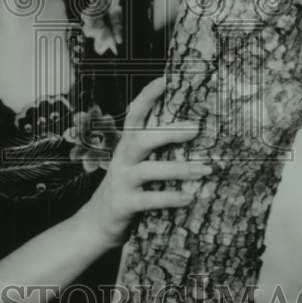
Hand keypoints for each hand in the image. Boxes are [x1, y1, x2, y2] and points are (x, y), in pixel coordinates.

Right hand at [73, 77, 211, 250]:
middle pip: (142, 138)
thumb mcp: (135, 163)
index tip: (165, 79)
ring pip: (148, 169)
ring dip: (178, 169)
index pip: (135, 115)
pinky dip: (169, 197)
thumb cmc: (126, 187)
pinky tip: (189, 198)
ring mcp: (121, 181)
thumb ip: (154, 147)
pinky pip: (148, 200)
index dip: (148, 96)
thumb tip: (190, 128)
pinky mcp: (124, 204)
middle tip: (196, 129)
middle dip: (169, 132)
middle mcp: (122, 159)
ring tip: (205, 169)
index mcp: (126, 145)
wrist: (97, 223)